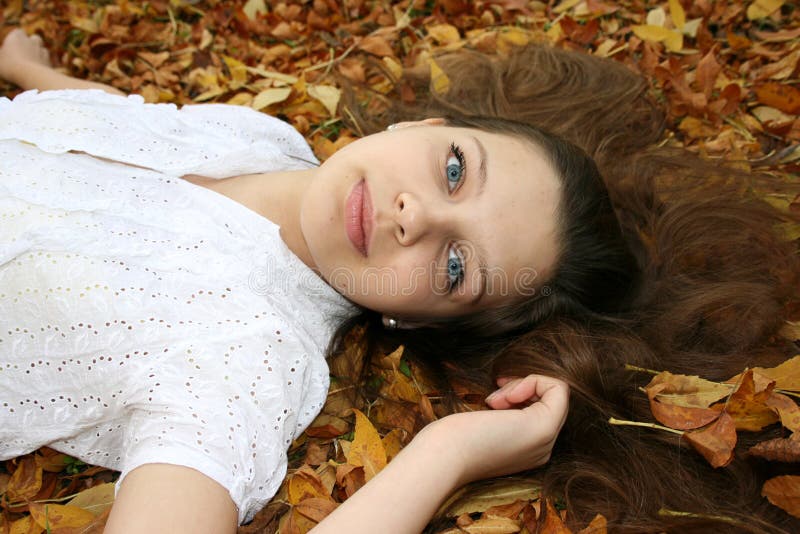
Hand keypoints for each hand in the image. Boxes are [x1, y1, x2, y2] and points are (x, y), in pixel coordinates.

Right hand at [0, 29, 51, 83]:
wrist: (31, 76)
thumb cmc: (9, 65)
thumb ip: (1, 54)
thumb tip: (2, 53)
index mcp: (17, 36)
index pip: (18, 32)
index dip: (15, 39)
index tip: (11, 47)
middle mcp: (32, 41)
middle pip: (35, 38)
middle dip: (31, 43)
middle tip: (24, 53)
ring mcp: (42, 51)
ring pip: (43, 49)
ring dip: (39, 54)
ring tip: (31, 64)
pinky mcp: (49, 63)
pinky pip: (47, 61)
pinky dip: (43, 65)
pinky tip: (38, 72)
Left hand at [423, 374, 568, 485]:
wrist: (442, 457)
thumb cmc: (452, 439)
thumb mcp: (486, 424)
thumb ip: (504, 414)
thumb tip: (510, 390)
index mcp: (529, 451)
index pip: (542, 409)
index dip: (521, 393)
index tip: (494, 397)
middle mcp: (543, 449)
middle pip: (550, 400)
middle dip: (521, 387)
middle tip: (494, 398)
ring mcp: (546, 440)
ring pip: (554, 393)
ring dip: (524, 384)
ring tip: (495, 400)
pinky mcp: (543, 428)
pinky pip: (558, 388)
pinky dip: (534, 380)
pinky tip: (507, 394)